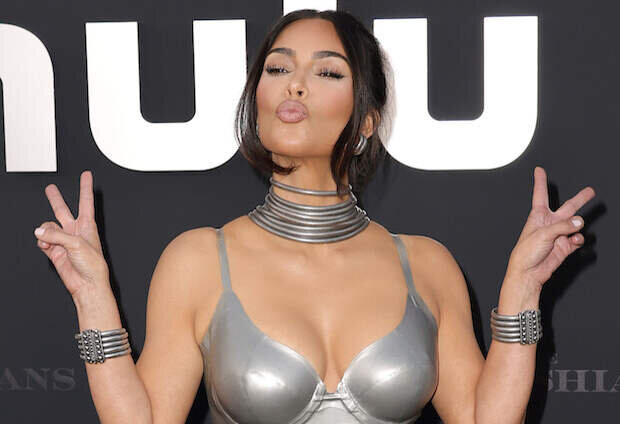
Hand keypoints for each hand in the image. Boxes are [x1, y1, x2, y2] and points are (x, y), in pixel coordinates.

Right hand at [34, 170, 109, 299]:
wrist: (88, 284)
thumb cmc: (93, 265)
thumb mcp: (77, 244)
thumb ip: (57, 235)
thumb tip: (40, 232)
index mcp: (88, 225)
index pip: (86, 201)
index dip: (86, 187)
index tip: (87, 175)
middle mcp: (76, 231)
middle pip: (63, 210)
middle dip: (56, 199)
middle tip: (50, 188)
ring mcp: (64, 241)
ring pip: (48, 228)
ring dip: (46, 232)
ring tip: (50, 240)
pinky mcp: (55, 251)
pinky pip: (43, 241)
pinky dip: (42, 242)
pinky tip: (46, 246)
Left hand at [506, 167, 595, 290]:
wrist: (528, 273)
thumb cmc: (526, 252)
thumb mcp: (542, 234)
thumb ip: (562, 226)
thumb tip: (579, 222)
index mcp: (538, 217)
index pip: (540, 195)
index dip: (540, 182)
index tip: (539, 170)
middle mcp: (549, 224)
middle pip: (567, 208)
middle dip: (580, 199)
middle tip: (590, 191)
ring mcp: (559, 235)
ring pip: (575, 224)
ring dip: (578, 225)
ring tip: (577, 226)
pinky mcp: (565, 246)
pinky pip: (577, 239)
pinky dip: (579, 239)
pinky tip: (576, 240)